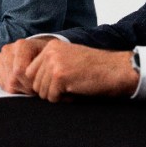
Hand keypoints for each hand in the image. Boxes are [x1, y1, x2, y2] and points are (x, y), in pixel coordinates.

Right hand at [0, 37, 52, 93]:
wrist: (35, 51)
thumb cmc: (43, 57)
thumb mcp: (49, 58)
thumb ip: (44, 68)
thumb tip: (37, 83)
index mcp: (22, 45)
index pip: (20, 71)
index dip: (30, 83)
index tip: (38, 85)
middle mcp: (7, 49)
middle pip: (13, 79)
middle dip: (26, 88)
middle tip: (34, 88)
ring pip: (7, 84)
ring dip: (20, 89)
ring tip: (28, 86)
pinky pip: (1, 84)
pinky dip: (11, 88)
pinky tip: (19, 83)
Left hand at [0, 40, 139, 102]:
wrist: (117, 70)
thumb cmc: (95, 69)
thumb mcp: (68, 60)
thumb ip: (49, 66)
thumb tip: (28, 84)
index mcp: (50, 46)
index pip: (30, 72)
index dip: (43, 84)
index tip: (59, 85)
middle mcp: (49, 52)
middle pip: (34, 83)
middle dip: (49, 91)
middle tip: (69, 88)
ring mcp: (54, 63)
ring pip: (41, 92)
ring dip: (57, 96)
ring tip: (74, 88)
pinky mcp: (60, 76)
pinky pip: (52, 97)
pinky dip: (65, 100)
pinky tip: (77, 91)